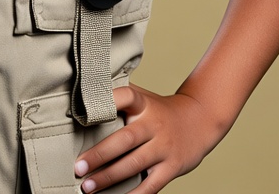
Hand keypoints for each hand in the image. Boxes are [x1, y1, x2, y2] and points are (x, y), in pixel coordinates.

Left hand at [73, 84, 223, 192]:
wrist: (199, 119)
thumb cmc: (160, 109)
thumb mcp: (143, 97)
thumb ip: (119, 95)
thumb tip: (83, 95)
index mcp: (143, 103)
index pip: (125, 96)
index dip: (108, 101)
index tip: (85, 111)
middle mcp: (153, 124)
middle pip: (125, 139)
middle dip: (100, 155)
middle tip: (79, 166)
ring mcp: (164, 147)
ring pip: (134, 164)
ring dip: (109, 177)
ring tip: (88, 186)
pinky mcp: (172, 166)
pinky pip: (151, 185)